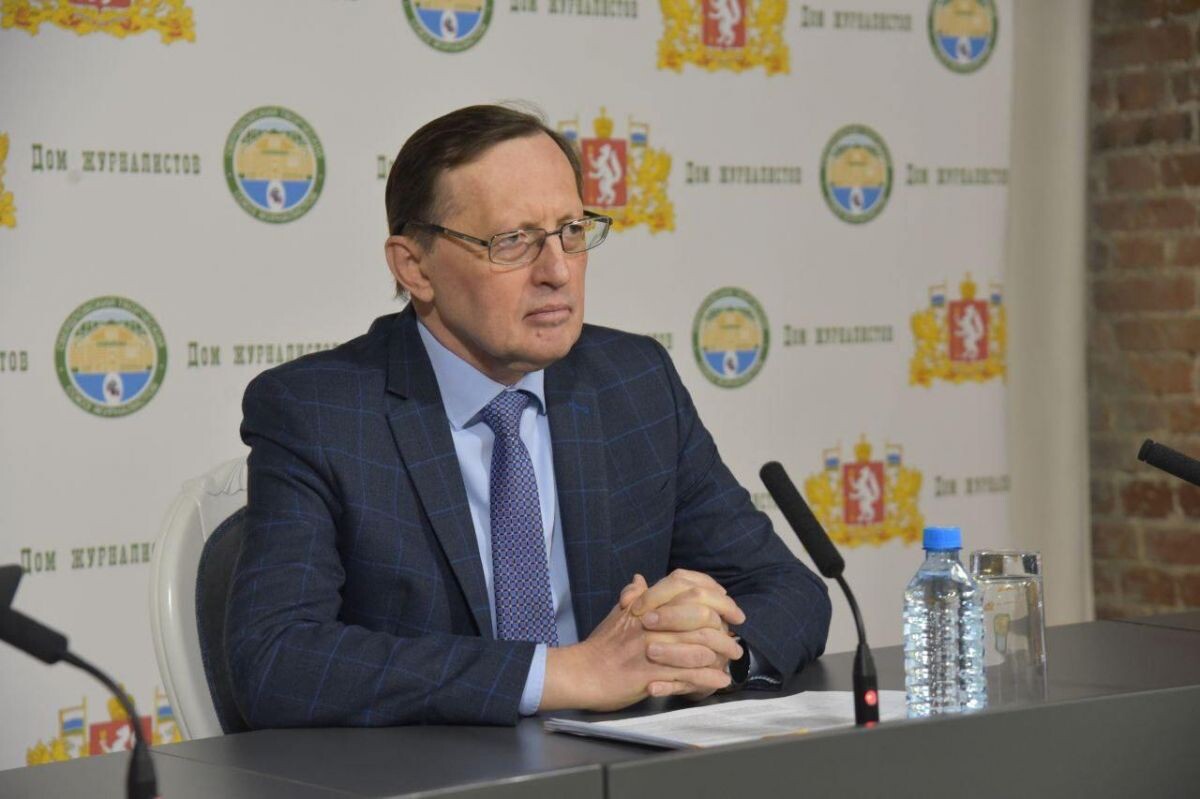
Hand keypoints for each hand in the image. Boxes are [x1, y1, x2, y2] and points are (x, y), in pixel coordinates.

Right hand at [540, 576, 734, 711]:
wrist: (581, 673)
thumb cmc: (600, 646)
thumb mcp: (616, 614)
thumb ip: (632, 596)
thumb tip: (640, 579)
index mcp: (647, 605)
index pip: (689, 590)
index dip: (714, 597)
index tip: (728, 607)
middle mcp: (653, 622)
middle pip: (701, 616)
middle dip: (724, 628)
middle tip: (736, 638)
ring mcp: (653, 648)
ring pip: (700, 646)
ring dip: (721, 654)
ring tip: (732, 660)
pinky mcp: (652, 674)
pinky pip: (689, 675)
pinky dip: (709, 679)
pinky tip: (720, 681)